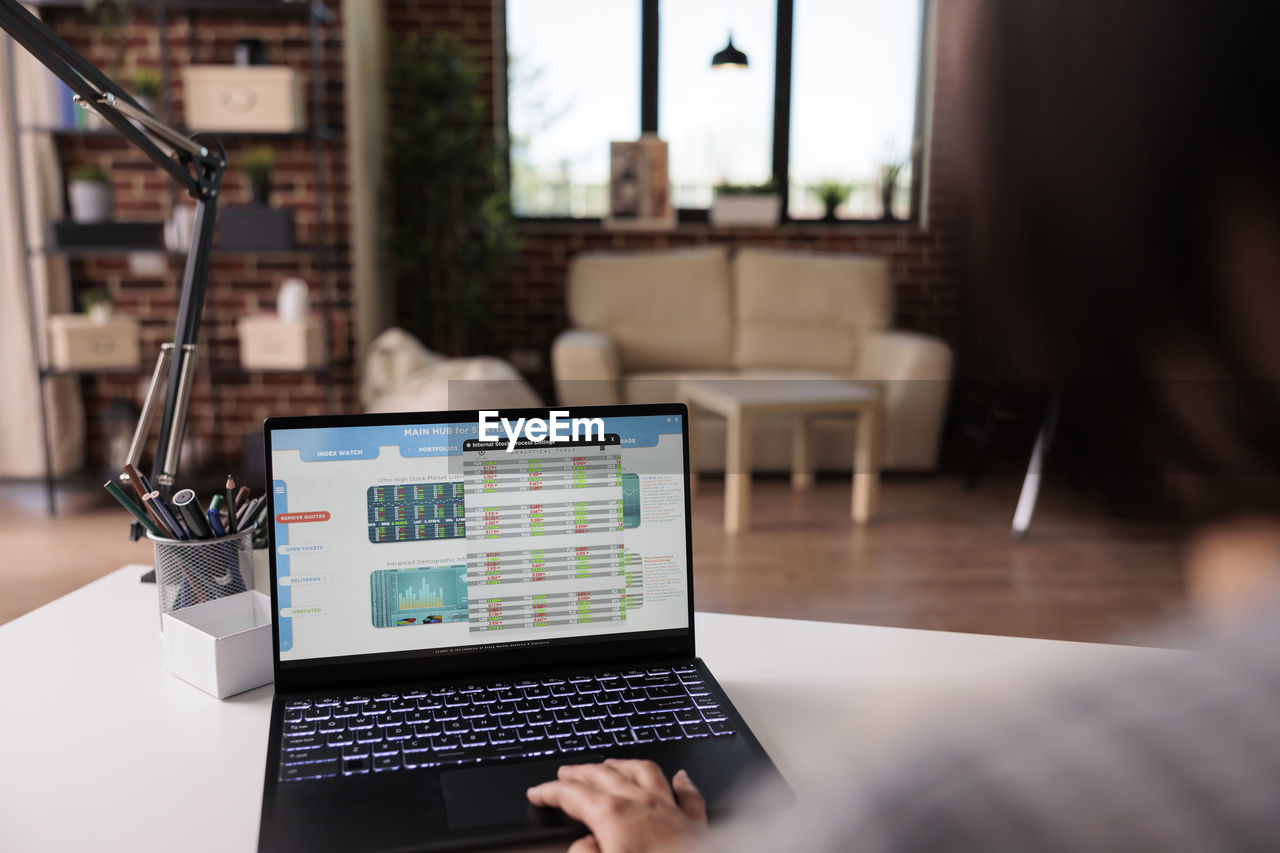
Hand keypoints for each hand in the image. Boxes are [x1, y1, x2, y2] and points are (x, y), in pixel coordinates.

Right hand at [527, 758, 708, 852]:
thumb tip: (582, 846)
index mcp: (614, 817)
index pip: (574, 795)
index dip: (551, 792)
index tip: (538, 792)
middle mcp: (644, 805)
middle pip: (605, 776)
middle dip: (581, 772)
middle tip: (564, 773)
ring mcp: (672, 811)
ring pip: (644, 773)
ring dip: (623, 765)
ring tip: (610, 763)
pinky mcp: (697, 825)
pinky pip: (688, 794)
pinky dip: (681, 782)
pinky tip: (680, 776)